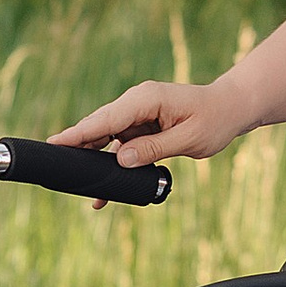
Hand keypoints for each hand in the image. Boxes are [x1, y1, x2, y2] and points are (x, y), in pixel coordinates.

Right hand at [51, 78, 247, 169]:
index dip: (79, 133)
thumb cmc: (214, 120)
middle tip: (58, 168)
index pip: (106, 118)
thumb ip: (153, 149)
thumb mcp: (188, 139)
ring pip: (106, 137)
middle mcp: (137, 102)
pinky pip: (120, 143)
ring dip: (94, 159)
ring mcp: (138, 113)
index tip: (55, 143)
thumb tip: (121, 160)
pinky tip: (107, 186)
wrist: (230, 109)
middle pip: (99, 126)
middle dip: (79, 147)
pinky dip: (112, 161)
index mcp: (146, 99)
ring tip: (84, 188)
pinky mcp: (141, 125)